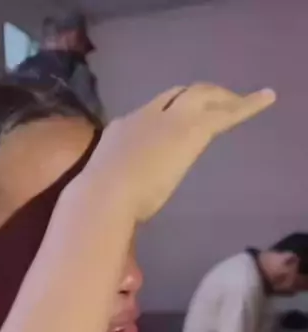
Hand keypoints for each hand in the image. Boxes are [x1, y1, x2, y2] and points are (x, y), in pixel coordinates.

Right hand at [88, 83, 275, 221]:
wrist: (104, 196)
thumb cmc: (98, 205)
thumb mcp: (104, 191)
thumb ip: (117, 188)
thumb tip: (121, 207)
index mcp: (120, 130)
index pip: (148, 113)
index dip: (165, 112)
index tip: (175, 122)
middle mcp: (144, 116)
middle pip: (175, 93)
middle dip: (197, 95)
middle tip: (217, 103)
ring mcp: (169, 118)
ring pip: (202, 94)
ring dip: (222, 97)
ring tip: (242, 103)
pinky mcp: (191, 128)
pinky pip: (225, 112)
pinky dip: (247, 105)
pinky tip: (263, 101)